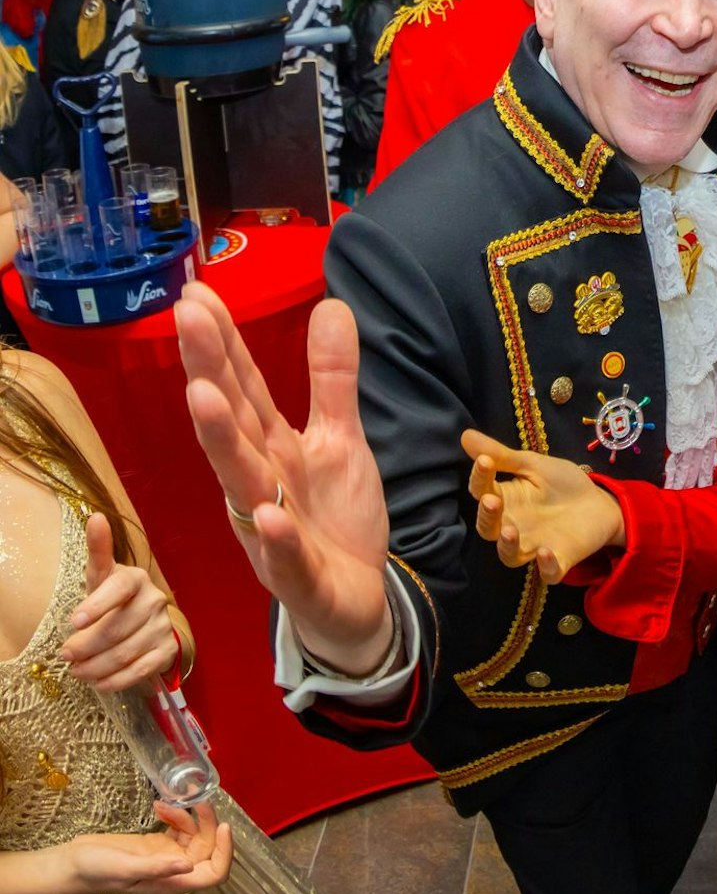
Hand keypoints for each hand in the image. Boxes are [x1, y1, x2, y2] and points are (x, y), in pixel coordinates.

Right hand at [57, 801, 232, 893]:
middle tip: (194, 798)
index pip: (214, 873)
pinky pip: (179, 826)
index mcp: (172, 882)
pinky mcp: (158, 843)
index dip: (225, 852)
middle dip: (205, 821)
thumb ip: (157, 867)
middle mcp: (174, 869)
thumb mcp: (126, 868)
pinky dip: (174, 813)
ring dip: (188, 814)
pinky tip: (159, 806)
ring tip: (166, 803)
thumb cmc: (94, 870)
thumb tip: (189, 865)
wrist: (71, 863)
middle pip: (208, 845)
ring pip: (195, 832)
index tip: (222, 826)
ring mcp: (167, 855)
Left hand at [58, 514, 175, 692]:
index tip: (73, 622)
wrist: (146, 620)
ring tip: (77, 671)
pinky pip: (141, 670)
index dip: (97, 605)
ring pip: (126, 653)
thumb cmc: (115, 597)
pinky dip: (117, 680)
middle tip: (65, 656)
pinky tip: (99, 682)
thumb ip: (98, 550)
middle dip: (85, 647)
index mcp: (136, 579)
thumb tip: (95, 517)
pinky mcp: (168, 650)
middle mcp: (154, 601)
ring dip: (96, 667)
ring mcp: (163, 626)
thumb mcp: (103, 575)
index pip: (119, 589)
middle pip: (116, 629)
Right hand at [175, 282, 391, 676]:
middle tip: (185, 317)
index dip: (222, 342)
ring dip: (222, 442)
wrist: (353, 600)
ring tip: (203, 396)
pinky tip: (271, 514)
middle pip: (230, 423)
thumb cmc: (333, 517)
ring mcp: (271, 531)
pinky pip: (285, 556)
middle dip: (208, 371)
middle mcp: (258, 484)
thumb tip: (332, 305)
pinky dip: (277, 536)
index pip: (241, 388)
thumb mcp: (340, 438)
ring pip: (242, 484)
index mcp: (269, 448)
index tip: (196, 294)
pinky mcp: (298, 576)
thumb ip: (332, 378)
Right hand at [464, 430, 623, 584]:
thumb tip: (466, 434)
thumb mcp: (534, 464)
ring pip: (510, 556)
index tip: (485, 461)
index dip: (480, 478)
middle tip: (491, 500)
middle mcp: (513, 526)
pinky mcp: (559, 560)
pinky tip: (546, 552)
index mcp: (506, 499)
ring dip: (507, 546)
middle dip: (487, 516)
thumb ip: (503, 455)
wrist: (600, 502)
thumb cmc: (562, 483)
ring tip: (510, 530)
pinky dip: (546, 566)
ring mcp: (534, 546)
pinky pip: (548, 572)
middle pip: (489, 529)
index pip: (482, 491)